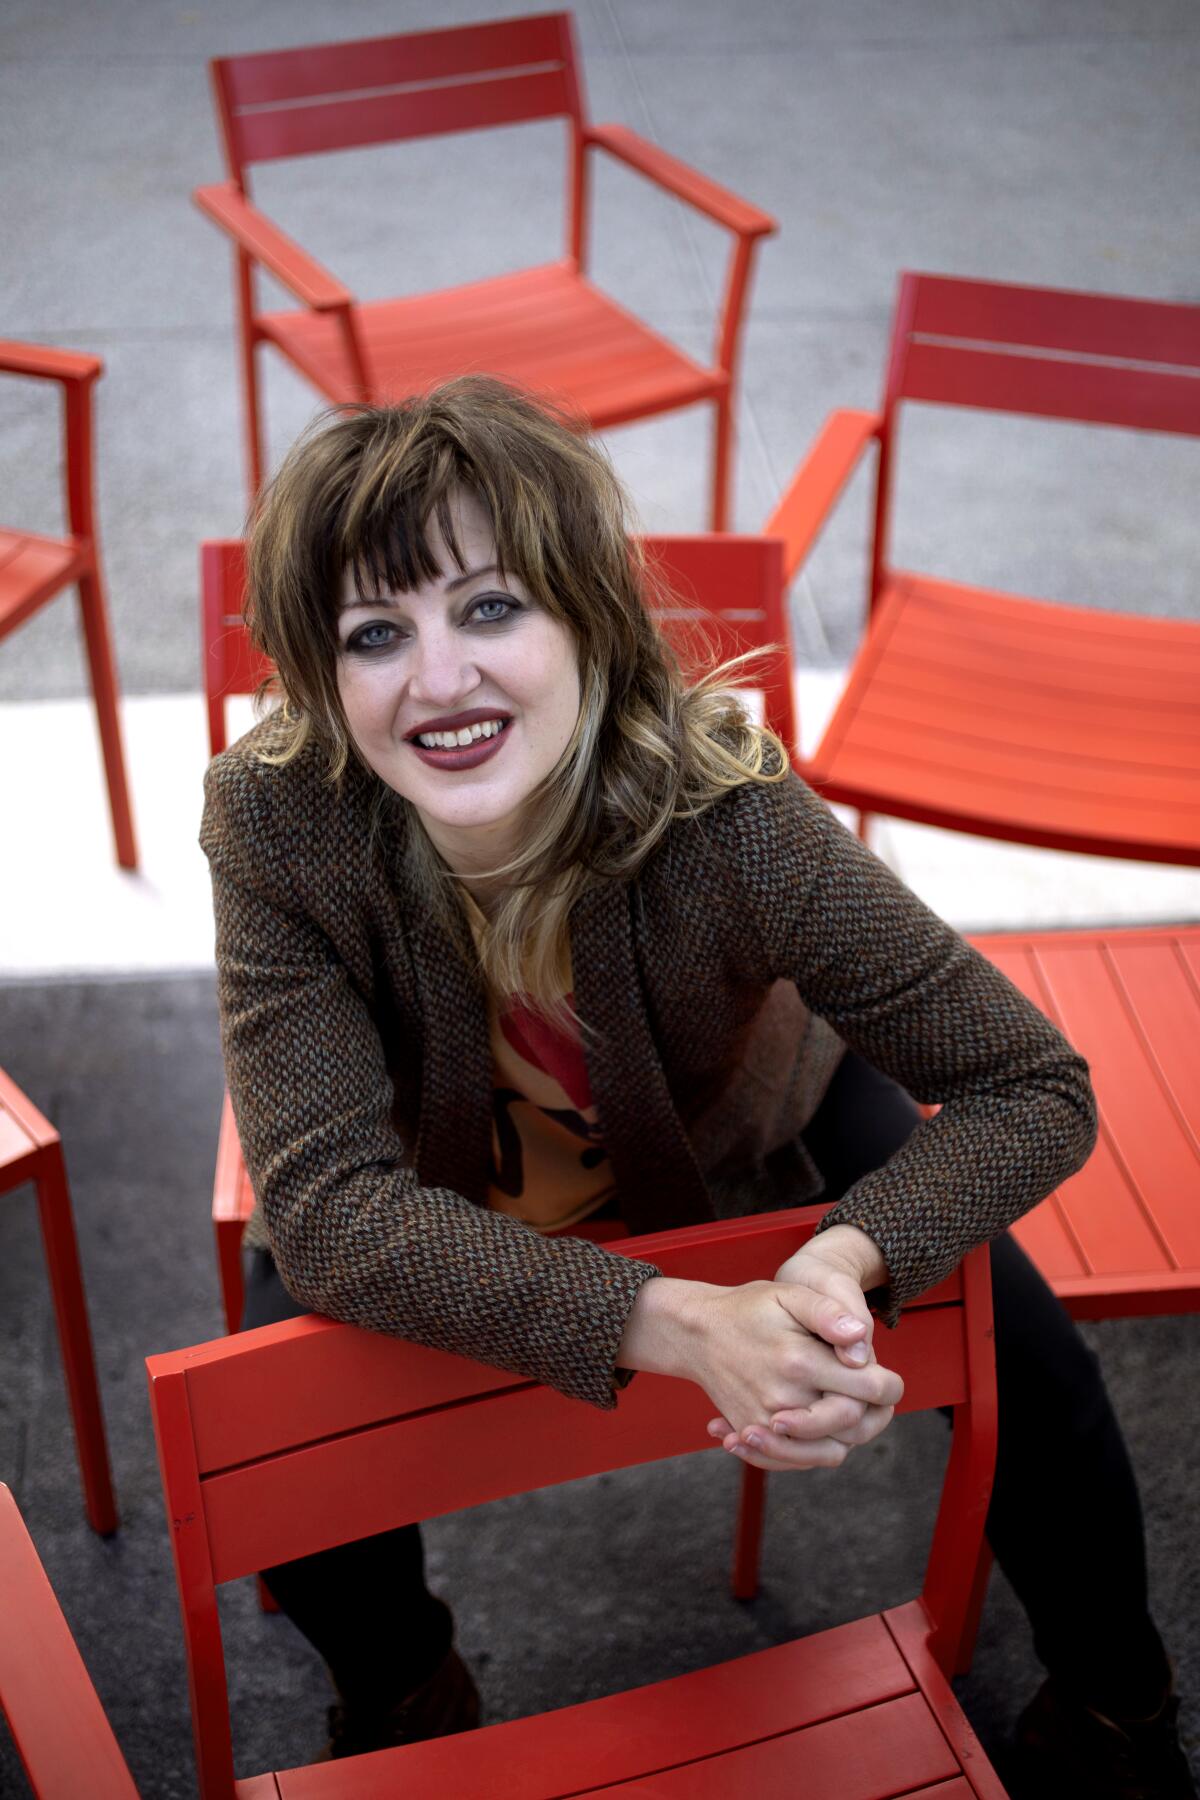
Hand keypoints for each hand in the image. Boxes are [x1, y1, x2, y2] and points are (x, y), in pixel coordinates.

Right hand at [617, 1274, 900, 1471]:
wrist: (695, 1333)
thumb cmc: (749, 1309)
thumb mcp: (789, 1296)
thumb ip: (828, 1313)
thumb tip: (862, 1337)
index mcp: (800, 1361)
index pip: (869, 1389)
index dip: (890, 1385)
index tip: (889, 1379)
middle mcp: (783, 1399)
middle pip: (853, 1427)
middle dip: (872, 1414)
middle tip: (873, 1397)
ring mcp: (765, 1422)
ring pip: (828, 1452)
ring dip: (847, 1436)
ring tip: (849, 1413)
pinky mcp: (752, 1434)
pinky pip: (795, 1460)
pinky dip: (814, 1452)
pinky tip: (817, 1428)